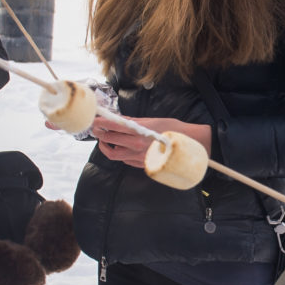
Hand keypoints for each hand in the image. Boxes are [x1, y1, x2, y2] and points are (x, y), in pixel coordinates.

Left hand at [91, 113, 210, 168]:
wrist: (189, 146)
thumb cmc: (173, 130)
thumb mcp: (152, 121)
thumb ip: (133, 122)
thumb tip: (118, 119)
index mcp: (139, 132)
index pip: (114, 125)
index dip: (101, 122)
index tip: (95, 119)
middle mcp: (136, 146)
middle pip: (109, 139)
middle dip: (99, 133)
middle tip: (96, 128)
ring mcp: (138, 157)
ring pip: (113, 154)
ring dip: (106, 146)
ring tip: (105, 139)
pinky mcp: (142, 165)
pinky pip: (124, 160)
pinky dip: (119, 153)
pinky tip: (120, 147)